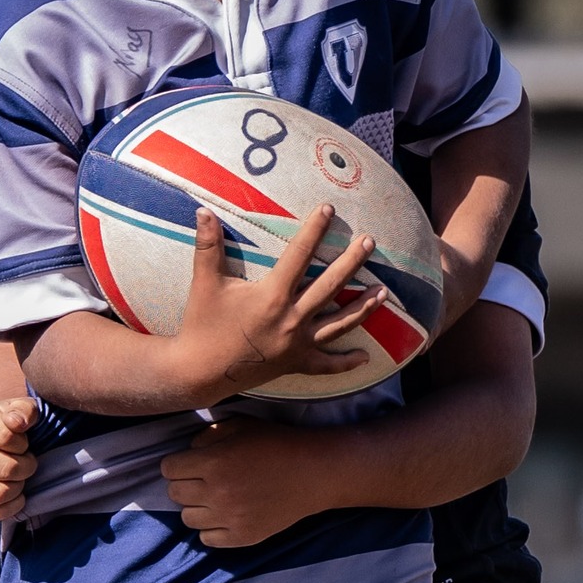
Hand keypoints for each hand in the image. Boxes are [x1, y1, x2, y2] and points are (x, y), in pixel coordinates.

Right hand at [0, 396, 38, 520]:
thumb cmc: (15, 423)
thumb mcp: (24, 409)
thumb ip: (25, 410)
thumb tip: (15, 423)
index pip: (5, 438)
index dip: (23, 444)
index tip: (23, 443)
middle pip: (6, 469)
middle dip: (26, 468)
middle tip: (26, 463)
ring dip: (17, 489)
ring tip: (18, 478)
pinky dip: (10, 507)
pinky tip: (13, 495)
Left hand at [162, 419, 325, 547]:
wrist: (315, 472)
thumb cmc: (277, 444)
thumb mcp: (240, 426)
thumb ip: (207, 435)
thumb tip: (188, 452)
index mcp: (214, 462)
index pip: (168, 468)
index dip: (177, 463)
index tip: (190, 462)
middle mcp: (217, 493)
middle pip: (174, 493)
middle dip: (184, 483)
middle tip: (202, 479)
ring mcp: (230, 518)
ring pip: (187, 518)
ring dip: (196, 506)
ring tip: (214, 497)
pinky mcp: (243, 537)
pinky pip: (207, 539)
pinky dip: (211, 528)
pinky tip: (224, 515)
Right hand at [164, 206, 386, 402]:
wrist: (200, 373)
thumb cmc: (202, 325)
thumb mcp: (205, 283)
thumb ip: (208, 246)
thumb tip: (202, 210)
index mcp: (272, 296)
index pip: (299, 255)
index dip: (314, 230)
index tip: (328, 210)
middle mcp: (291, 319)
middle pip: (331, 286)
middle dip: (352, 262)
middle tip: (369, 242)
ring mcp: (296, 344)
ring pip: (339, 323)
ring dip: (363, 307)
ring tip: (383, 292)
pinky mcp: (294, 363)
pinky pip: (326, 364)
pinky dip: (346, 362)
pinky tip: (365, 356)